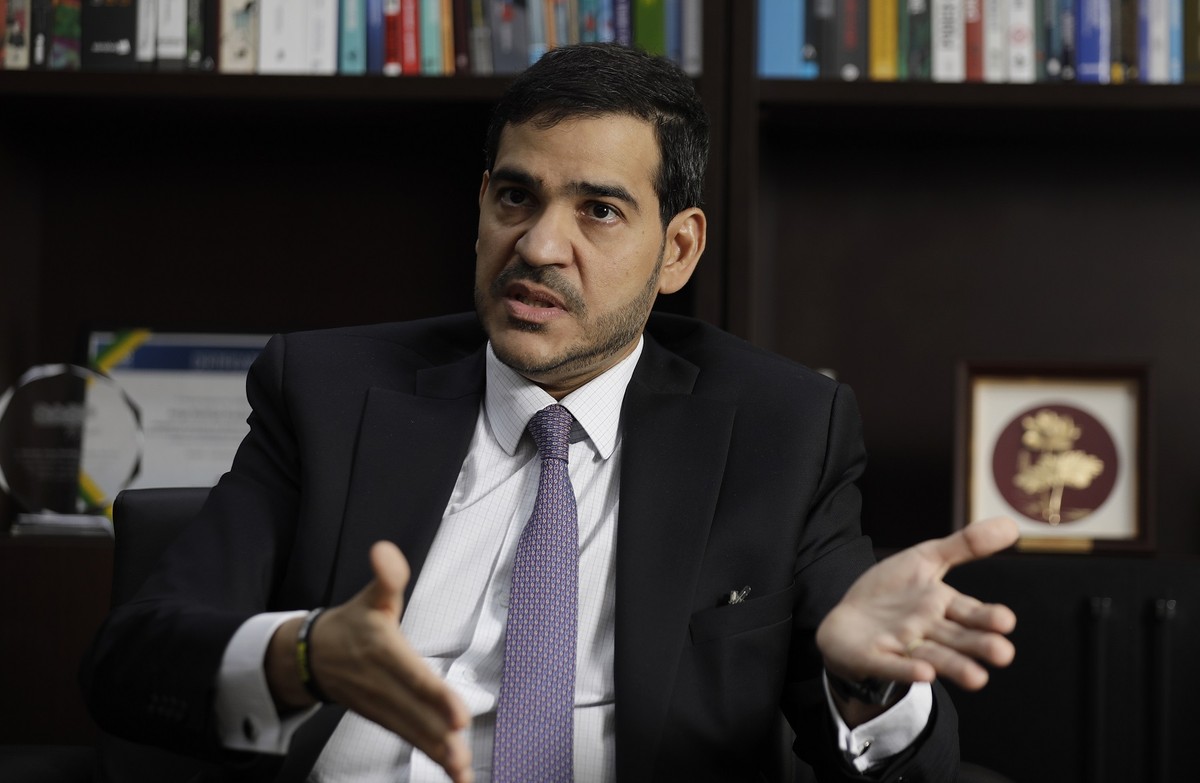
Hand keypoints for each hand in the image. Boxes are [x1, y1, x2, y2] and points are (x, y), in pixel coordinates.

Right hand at [267, 541, 472, 782]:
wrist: (310, 656)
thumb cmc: (351, 624)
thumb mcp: (370, 597)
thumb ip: (387, 577)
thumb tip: (385, 551)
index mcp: (384, 652)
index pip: (413, 676)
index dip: (434, 696)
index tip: (457, 714)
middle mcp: (383, 684)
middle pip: (414, 712)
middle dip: (438, 734)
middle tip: (461, 752)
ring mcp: (382, 707)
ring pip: (413, 732)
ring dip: (436, 752)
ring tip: (461, 770)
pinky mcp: (386, 719)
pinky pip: (410, 739)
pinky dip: (432, 757)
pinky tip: (457, 773)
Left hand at [816, 516, 1018, 695]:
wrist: (847, 618)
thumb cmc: (893, 592)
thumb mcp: (925, 560)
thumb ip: (965, 545)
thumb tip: (1012, 524)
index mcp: (943, 606)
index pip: (970, 613)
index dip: (988, 618)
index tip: (1007, 621)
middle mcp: (928, 630)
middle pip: (957, 639)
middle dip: (979, 646)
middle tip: (1003, 654)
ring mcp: (902, 646)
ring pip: (933, 657)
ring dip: (954, 666)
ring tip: (977, 679)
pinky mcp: (874, 658)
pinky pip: (892, 665)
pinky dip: (906, 670)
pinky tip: (924, 673)